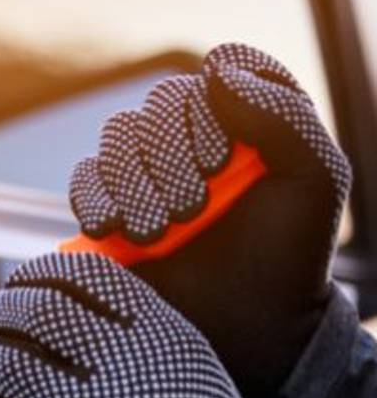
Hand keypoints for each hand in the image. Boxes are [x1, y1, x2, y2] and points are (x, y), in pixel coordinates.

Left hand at [0, 252, 260, 397]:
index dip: (42, 271)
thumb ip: (132, 319)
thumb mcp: (186, 358)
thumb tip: (59, 289)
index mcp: (157, 335)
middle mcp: (118, 369)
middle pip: (36, 313)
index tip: (26, 278)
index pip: (84, 277)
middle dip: (1, 304)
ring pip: (7, 364)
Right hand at [69, 43, 351, 397]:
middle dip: (169, 157)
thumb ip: (284, 115)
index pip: (216, 74)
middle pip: (158, 106)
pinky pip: (84, 179)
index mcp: (249, 119)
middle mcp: (194, 137)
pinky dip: (96, 199)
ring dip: (135, 182)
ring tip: (160, 231)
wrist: (245, 329)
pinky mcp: (108, 208)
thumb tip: (214, 68)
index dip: (208, 113)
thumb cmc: (287, 256)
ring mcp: (147, 172)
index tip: (220, 163)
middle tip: (192, 209)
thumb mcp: (313, 181)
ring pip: (117, 138)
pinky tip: (120, 231)